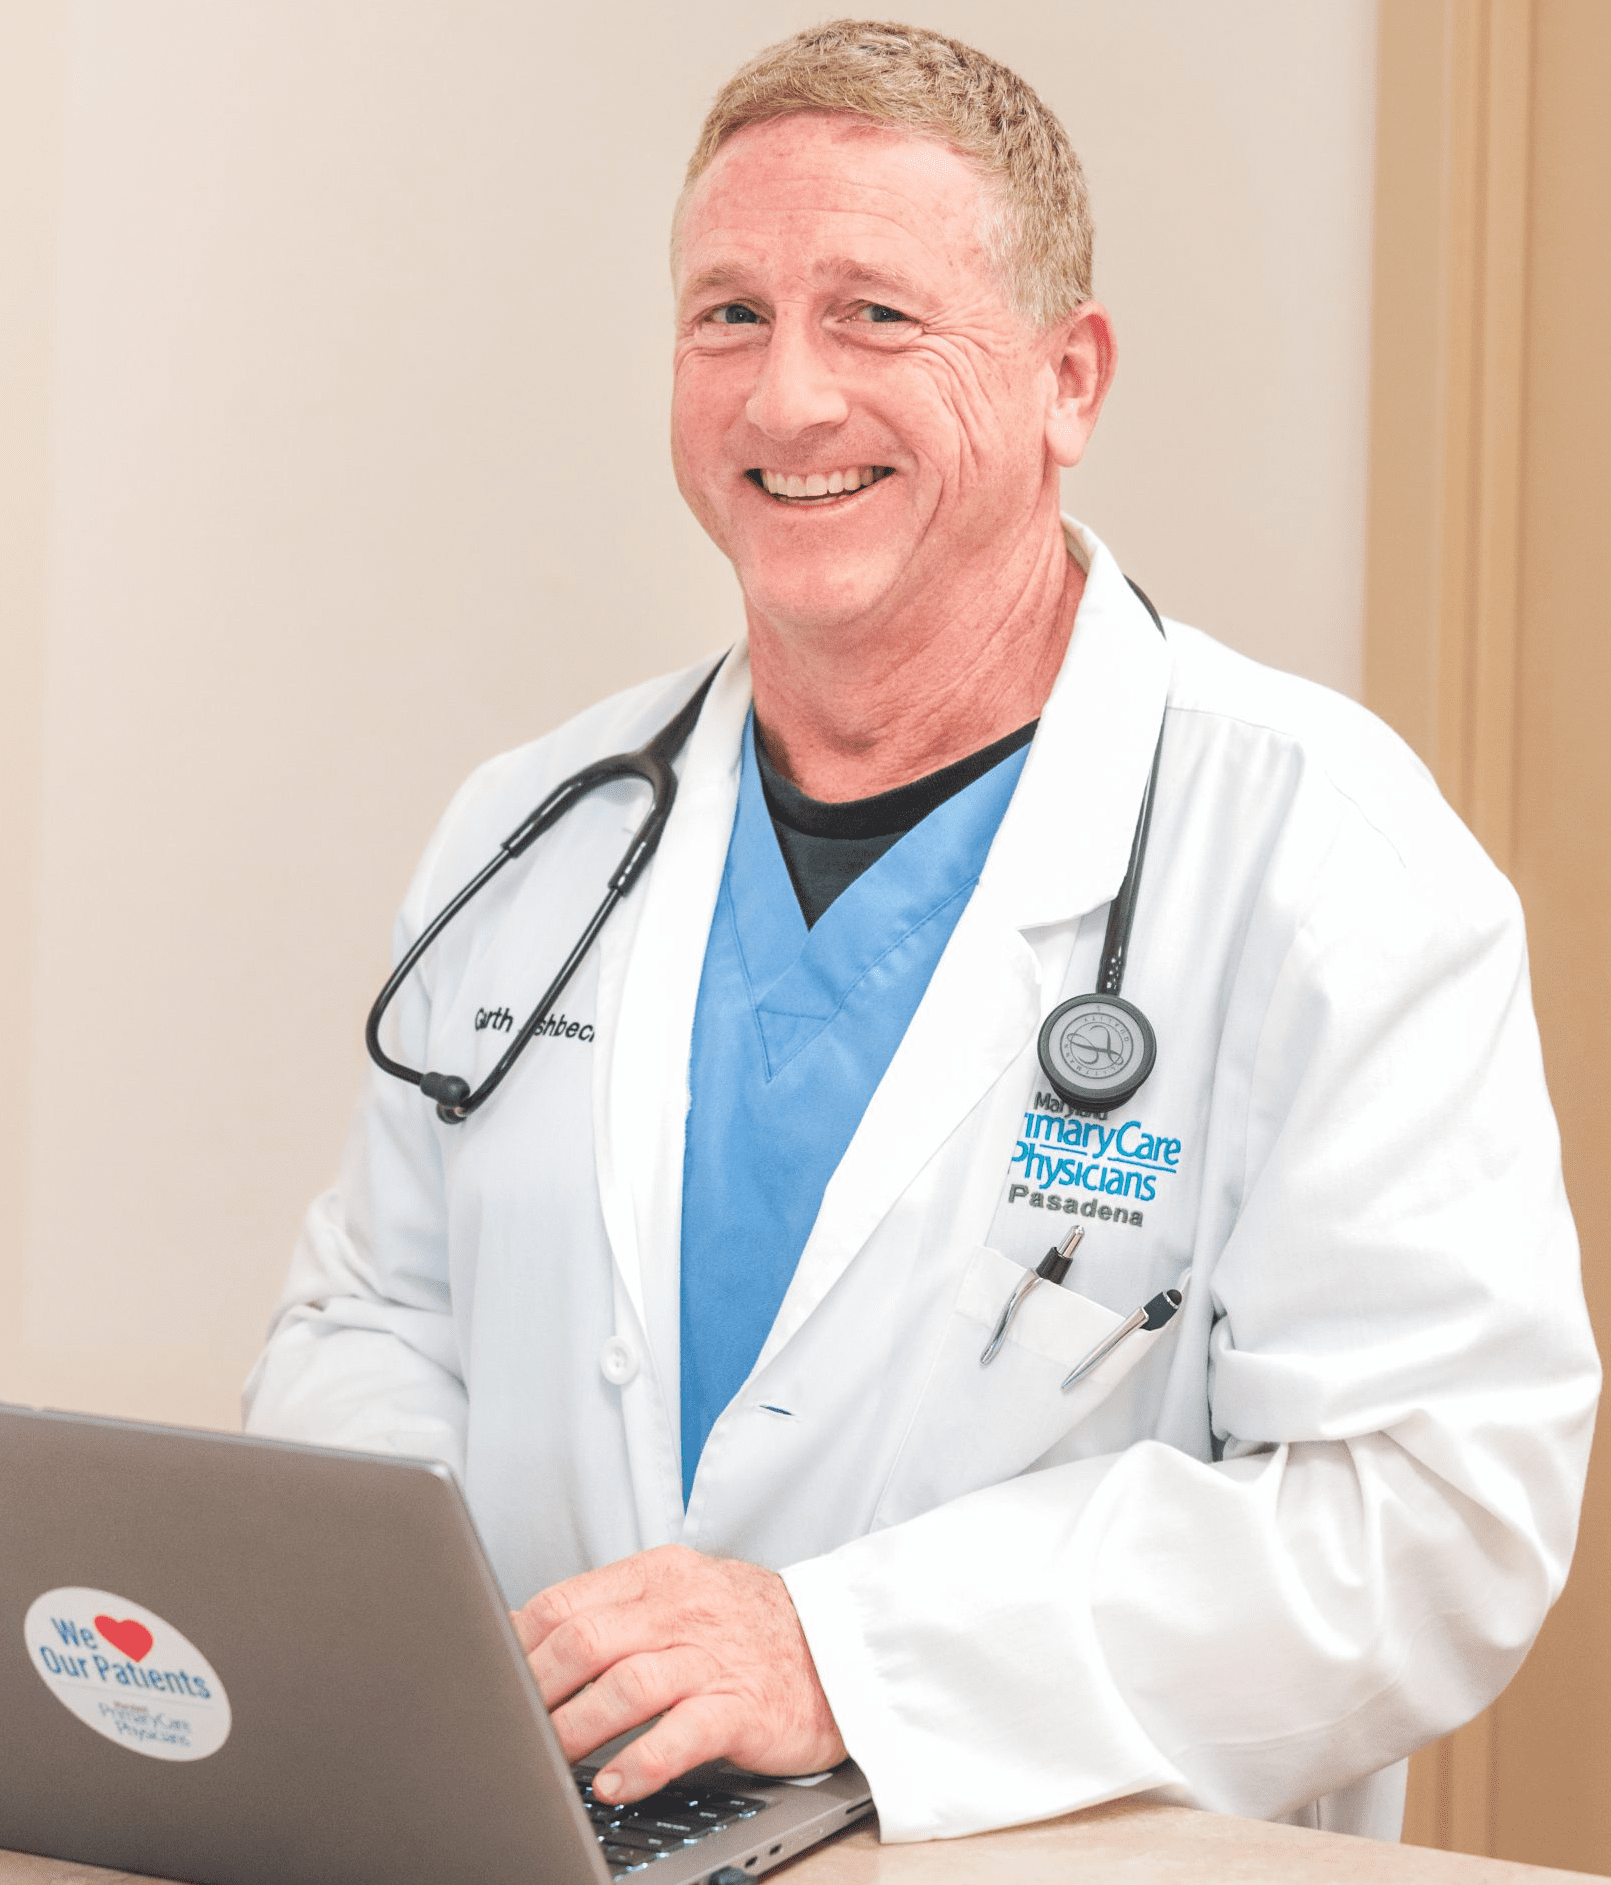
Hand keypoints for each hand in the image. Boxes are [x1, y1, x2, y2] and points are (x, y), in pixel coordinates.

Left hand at [513, 1544, 846, 1802]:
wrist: (841, 1644)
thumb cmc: (751, 1626)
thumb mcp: (682, 1595)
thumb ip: (613, 1609)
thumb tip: (526, 1631)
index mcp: (659, 1576)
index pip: (567, 1602)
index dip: (517, 1642)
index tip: (486, 1676)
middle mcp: (683, 1609)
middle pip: (585, 1640)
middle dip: (534, 1687)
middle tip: (504, 1724)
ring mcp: (713, 1656)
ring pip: (625, 1684)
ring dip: (575, 1726)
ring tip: (544, 1758)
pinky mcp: (743, 1706)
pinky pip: (682, 1733)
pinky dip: (641, 1761)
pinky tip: (614, 1784)